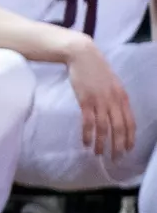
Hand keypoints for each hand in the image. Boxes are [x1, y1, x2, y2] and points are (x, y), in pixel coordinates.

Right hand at [65, 36, 134, 157]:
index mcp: (122, 97)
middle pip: (119, 128)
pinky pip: (89, 122)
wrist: (82, 55)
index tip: (128, 149)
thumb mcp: (111, 83)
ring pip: (104, 127)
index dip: (130, 138)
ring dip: (102, 143)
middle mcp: (114, 101)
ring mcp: (100, 101)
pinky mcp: (85, 100)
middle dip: (118, 145)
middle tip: (115, 158)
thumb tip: (116, 113)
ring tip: (99, 153)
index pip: (130, 122)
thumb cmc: (96, 69)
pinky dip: (88, 134)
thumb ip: (115, 98)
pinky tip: (86, 143)